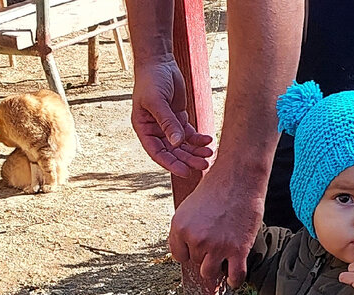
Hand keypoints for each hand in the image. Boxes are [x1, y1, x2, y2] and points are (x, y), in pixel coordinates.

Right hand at [131, 55, 213, 177]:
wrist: (159, 63)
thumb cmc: (152, 80)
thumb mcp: (157, 101)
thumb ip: (167, 122)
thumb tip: (177, 143)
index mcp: (144, 129)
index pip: (157, 153)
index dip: (171, 164)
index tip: (185, 172)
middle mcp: (155, 131)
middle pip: (173, 152)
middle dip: (188, 159)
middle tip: (204, 165)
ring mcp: (168, 127)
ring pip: (183, 146)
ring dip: (196, 151)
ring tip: (210, 155)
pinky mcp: (179, 120)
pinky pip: (190, 135)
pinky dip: (199, 139)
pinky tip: (209, 141)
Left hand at [168, 169, 265, 287]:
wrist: (239, 178)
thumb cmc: (217, 187)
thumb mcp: (190, 206)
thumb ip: (187, 228)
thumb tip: (191, 249)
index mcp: (180, 226)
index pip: (178, 255)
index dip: (189, 252)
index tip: (197, 250)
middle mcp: (196, 238)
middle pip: (196, 262)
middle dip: (205, 255)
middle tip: (216, 243)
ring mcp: (217, 246)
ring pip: (210, 272)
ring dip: (216, 268)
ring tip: (223, 262)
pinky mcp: (237, 250)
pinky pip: (235, 276)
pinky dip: (234, 281)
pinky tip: (233, 279)